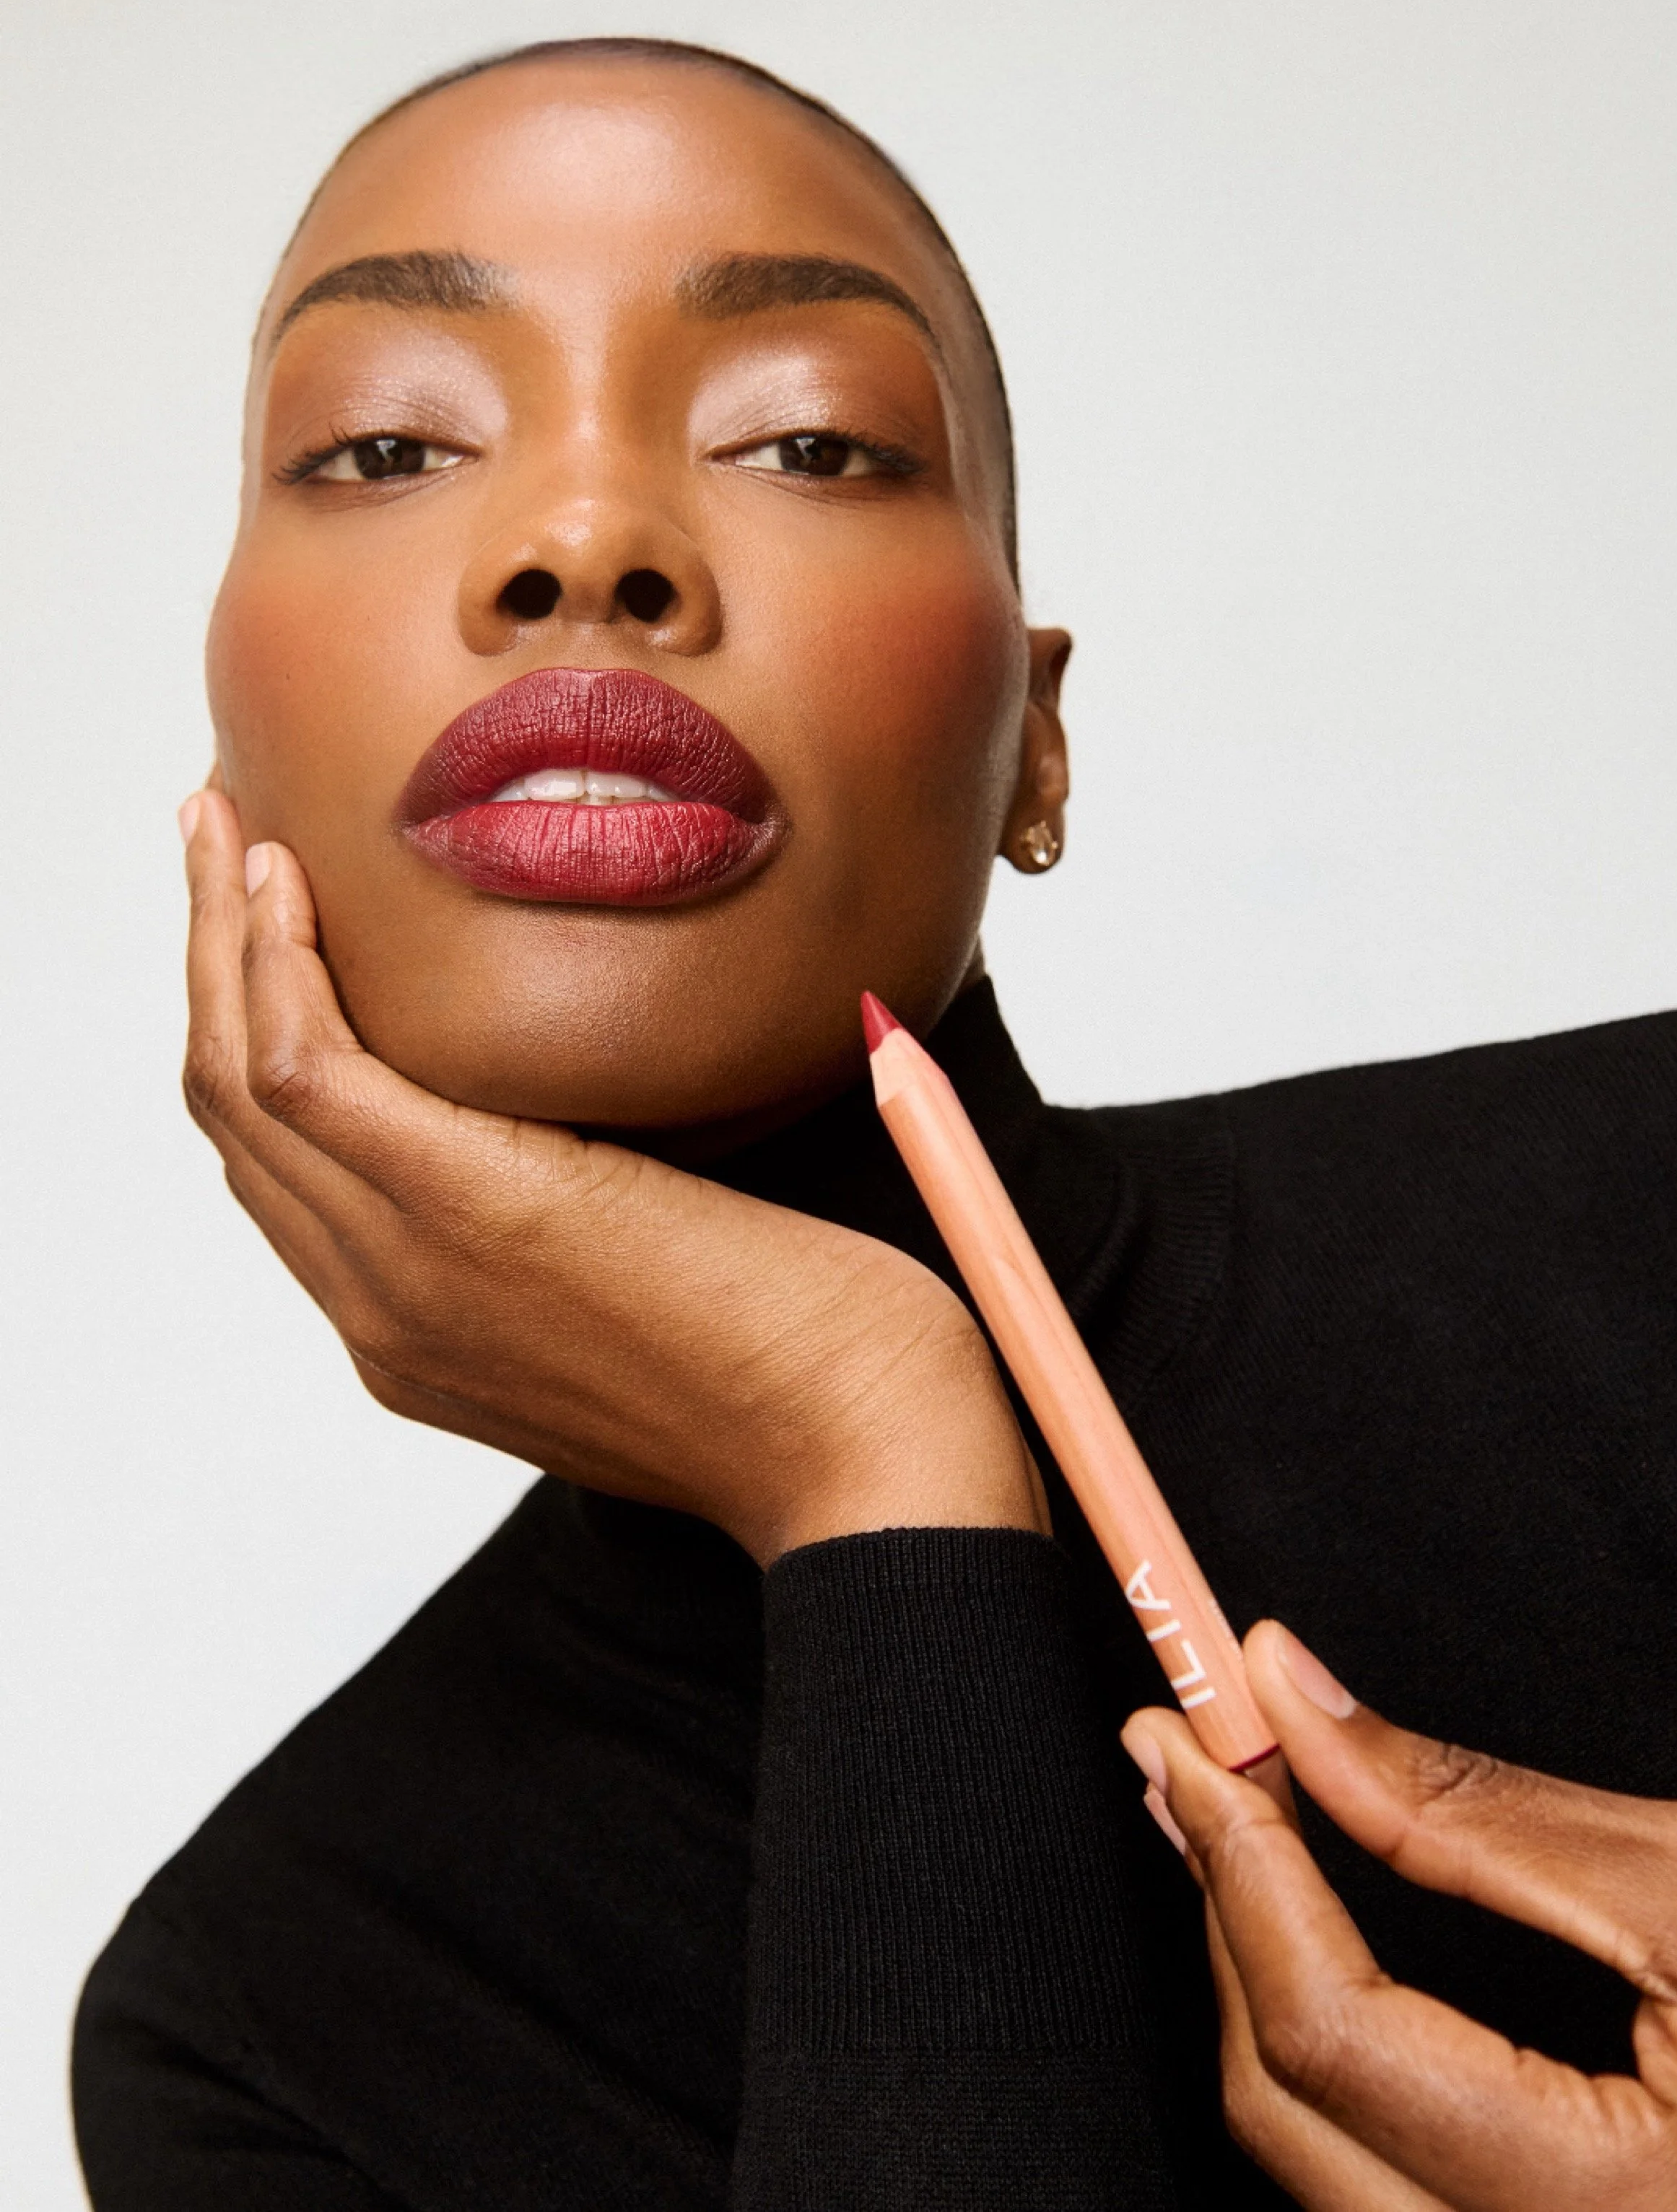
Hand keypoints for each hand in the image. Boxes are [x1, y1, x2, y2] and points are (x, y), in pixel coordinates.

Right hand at [179, 791, 1044, 1563]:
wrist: (871, 1451)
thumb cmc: (816, 1354)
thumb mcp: (667, 1282)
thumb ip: (596, 1215)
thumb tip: (612, 1111)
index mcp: (429, 1328)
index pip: (291, 1171)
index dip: (255, 1034)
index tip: (267, 921)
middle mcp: (388, 1309)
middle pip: (237, 1118)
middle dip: (208, 965)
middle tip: (212, 837)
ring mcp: (413, 1270)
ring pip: (242, 1081)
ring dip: (218, 937)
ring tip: (220, 821)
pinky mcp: (470, 1210)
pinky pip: (309, 1073)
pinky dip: (276, 969)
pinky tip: (287, 885)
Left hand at [1123, 1623, 1676, 2210]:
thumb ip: (1471, 1808)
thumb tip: (1294, 1694)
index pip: (1334, 2032)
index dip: (1243, 1862)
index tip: (1190, 1733)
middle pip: (1285, 2110)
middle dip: (1221, 1911)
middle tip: (1183, 1760)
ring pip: (1308, 2161)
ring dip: (1250, 1978)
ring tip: (1230, 1832)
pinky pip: (1363, 2184)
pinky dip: (1310, 2057)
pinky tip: (1299, 1948)